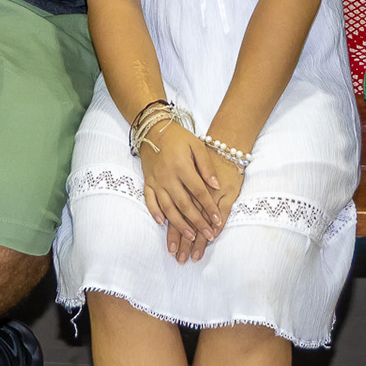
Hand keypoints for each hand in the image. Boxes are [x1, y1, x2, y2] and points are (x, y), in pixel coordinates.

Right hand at [139, 123, 221, 263]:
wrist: (153, 129)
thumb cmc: (179, 137)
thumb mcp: (197, 146)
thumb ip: (207, 167)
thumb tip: (216, 186)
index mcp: (182, 166)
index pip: (198, 192)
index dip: (209, 207)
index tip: (218, 220)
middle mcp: (167, 176)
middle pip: (184, 204)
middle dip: (197, 222)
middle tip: (208, 235)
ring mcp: (155, 181)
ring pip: (167, 207)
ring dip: (179, 224)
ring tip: (190, 236)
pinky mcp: (147, 182)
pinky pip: (149, 201)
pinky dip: (154, 212)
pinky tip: (161, 223)